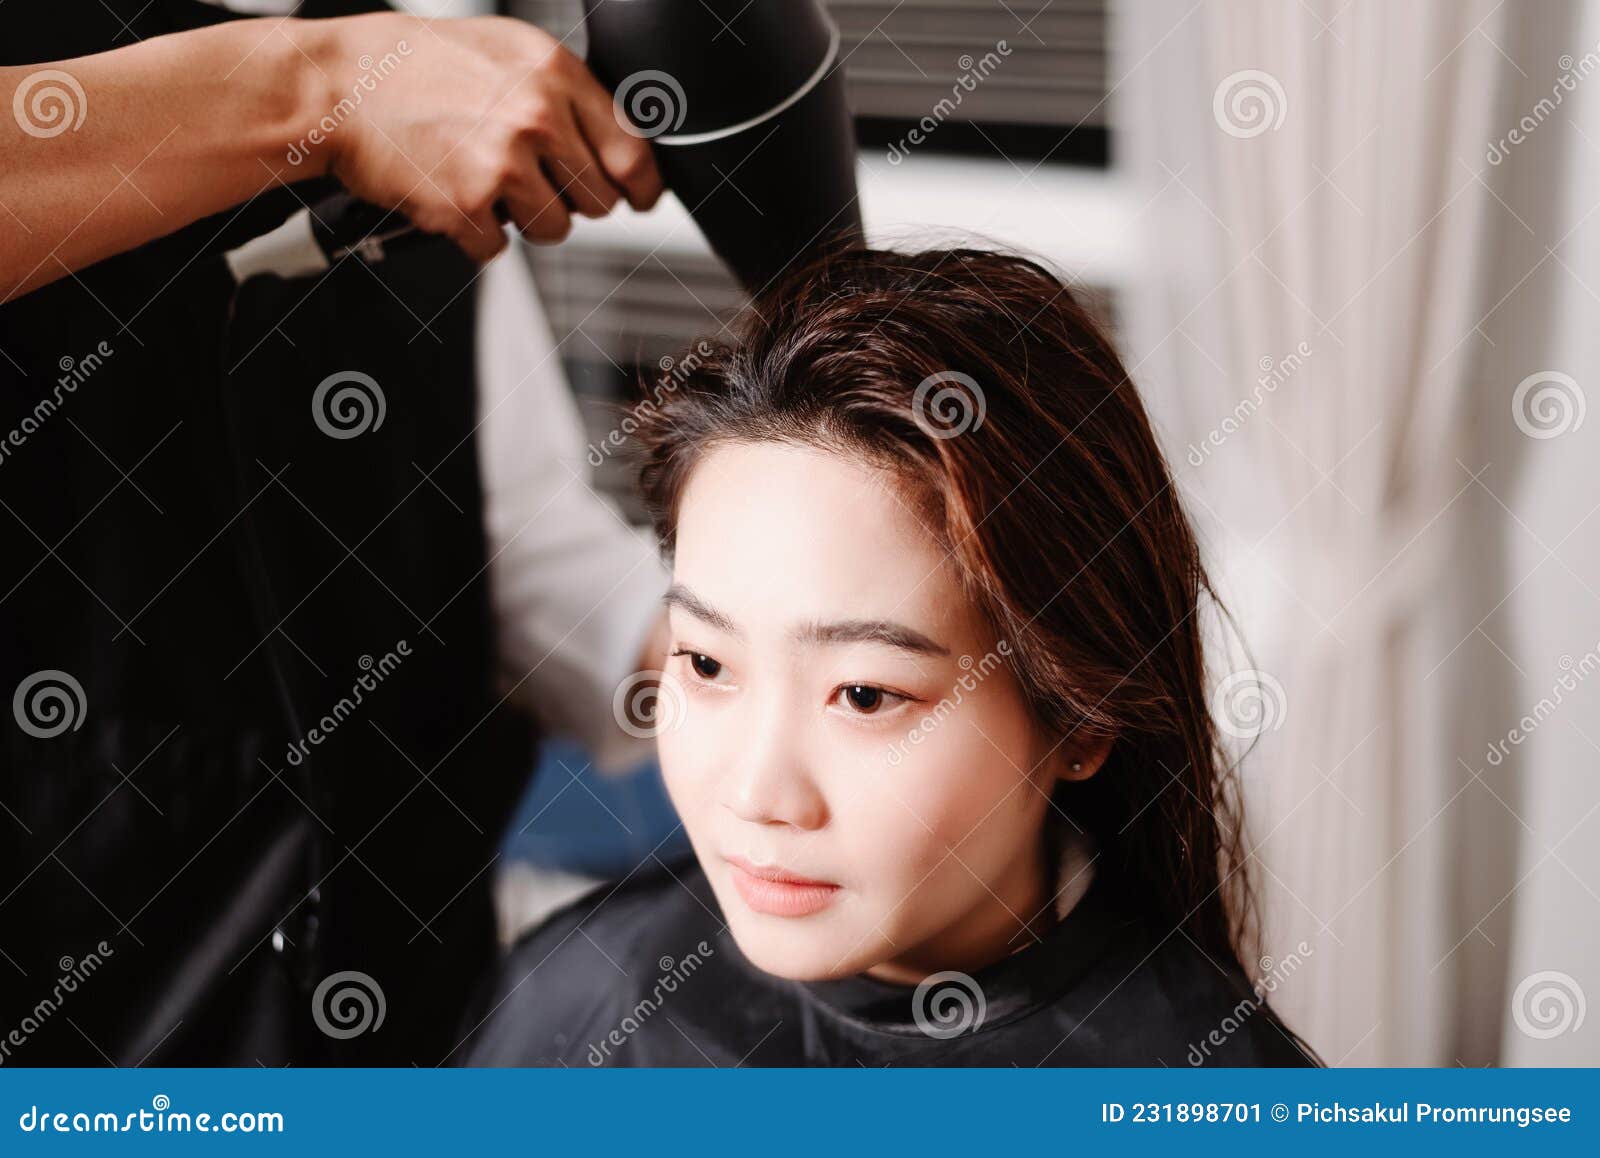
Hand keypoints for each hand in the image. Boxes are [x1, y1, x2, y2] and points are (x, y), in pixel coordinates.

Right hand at [306, 14, 664, 260]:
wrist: (341, 83)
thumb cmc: (420, 65)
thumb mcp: (511, 52)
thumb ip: (568, 94)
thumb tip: (619, 144)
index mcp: (555, 76)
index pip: (633, 152)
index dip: (643, 187)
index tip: (640, 199)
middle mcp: (535, 118)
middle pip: (598, 202)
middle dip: (571, 199)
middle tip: (532, 179)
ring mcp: (501, 164)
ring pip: (555, 230)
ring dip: (525, 219)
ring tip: (486, 180)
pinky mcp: (465, 206)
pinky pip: (498, 249)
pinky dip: (477, 234)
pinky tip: (454, 194)